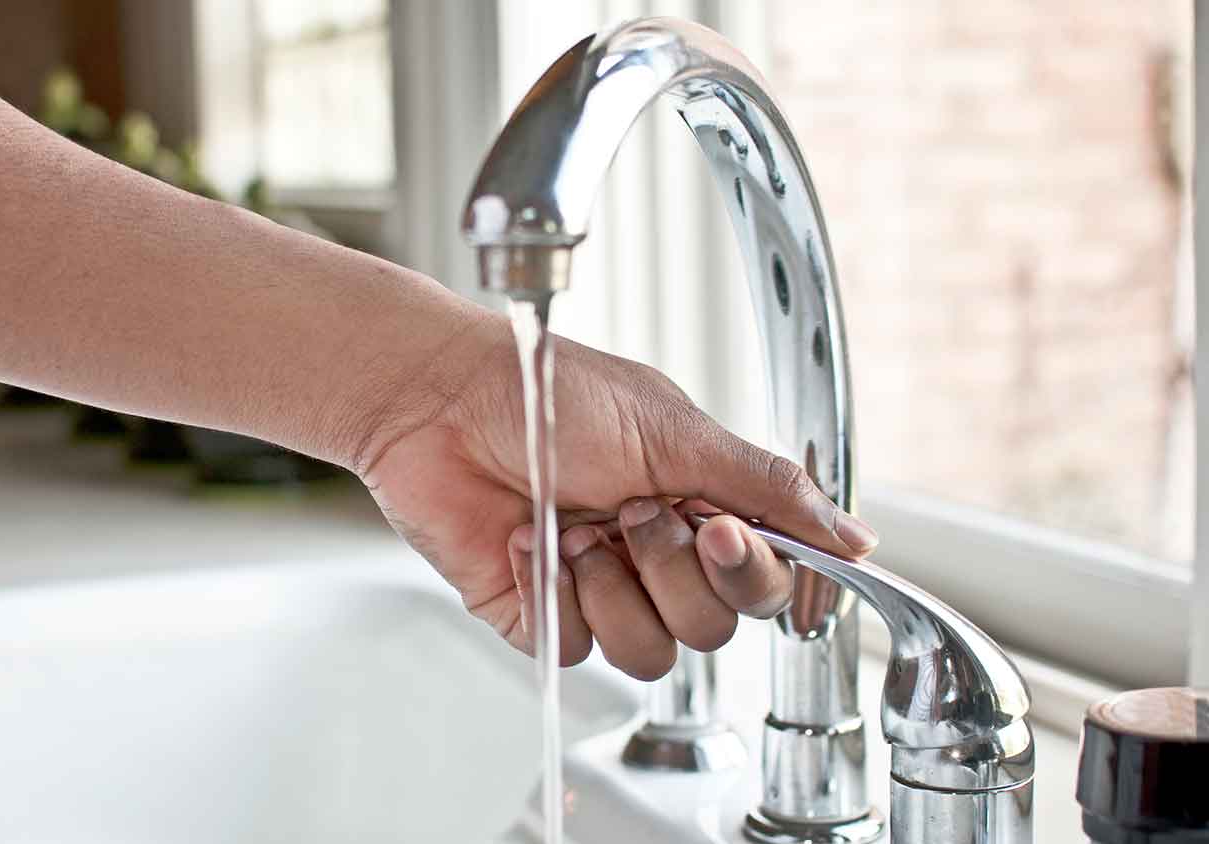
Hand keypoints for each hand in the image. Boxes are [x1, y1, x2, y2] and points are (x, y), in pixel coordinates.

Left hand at [357, 314, 877, 679]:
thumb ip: (765, 487)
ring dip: (613, 588)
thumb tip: (855, 537)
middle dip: (672, 570)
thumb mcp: (672, 428)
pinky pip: (576, 650)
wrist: (438, 399)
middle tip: (629, 509)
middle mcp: (654, 555)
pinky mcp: (538, 614)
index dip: (749, 571)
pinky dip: (555, 597)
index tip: (717, 528)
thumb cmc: (547, 393)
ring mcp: (597, 589)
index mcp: (698, 505)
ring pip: (651, 653)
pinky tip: (528, 544)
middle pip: (713, 627)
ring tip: (572, 526)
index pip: (764, 581)